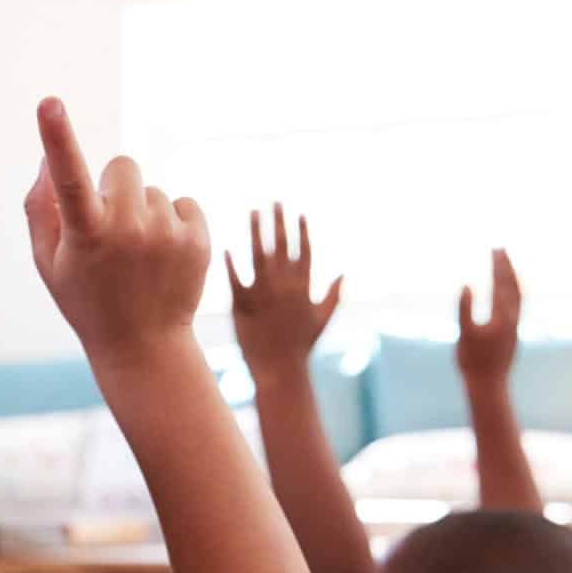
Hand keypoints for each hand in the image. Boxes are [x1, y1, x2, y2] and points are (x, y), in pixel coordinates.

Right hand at [24, 98, 210, 363]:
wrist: (145, 347)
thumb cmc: (87, 300)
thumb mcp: (49, 263)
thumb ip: (41, 208)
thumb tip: (48, 157)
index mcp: (85, 235)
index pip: (68, 178)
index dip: (57, 138)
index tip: (50, 103)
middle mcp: (127, 230)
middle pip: (122, 165)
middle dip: (114, 187)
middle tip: (110, 229)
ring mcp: (166, 234)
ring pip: (151, 189)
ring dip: (142, 211)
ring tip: (138, 255)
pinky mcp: (197, 238)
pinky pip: (180, 202)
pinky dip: (171, 221)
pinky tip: (163, 254)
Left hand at [223, 203, 341, 374]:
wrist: (279, 371)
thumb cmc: (302, 347)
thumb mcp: (322, 320)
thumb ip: (333, 295)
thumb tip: (343, 274)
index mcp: (303, 287)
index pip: (304, 251)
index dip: (301, 231)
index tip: (298, 213)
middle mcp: (283, 286)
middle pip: (281, 245)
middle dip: (279, 222)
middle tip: (274, 201)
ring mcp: (262, 294)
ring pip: (257, 254)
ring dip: (256, 231)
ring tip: (254, 212)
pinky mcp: (241, 304)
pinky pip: (235, 278)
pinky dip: (231, 263)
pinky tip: (227, 247)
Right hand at [455, 248, 520, 384]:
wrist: (488, 386)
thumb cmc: (472, 362)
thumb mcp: (464, 334)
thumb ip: (464, 309)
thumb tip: (466, 285)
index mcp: (501, 316)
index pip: (501, 283)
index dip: (498, 265)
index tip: (494, 248)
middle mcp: (513, 319)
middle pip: (514, 285)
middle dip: (507, 266)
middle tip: (500, 248)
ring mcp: (515, 326)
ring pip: (518, 295)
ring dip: (512, 277)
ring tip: (506, 264)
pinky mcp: (513, 334)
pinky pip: (517, 305)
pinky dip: (514, 291)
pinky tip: (508, 290)